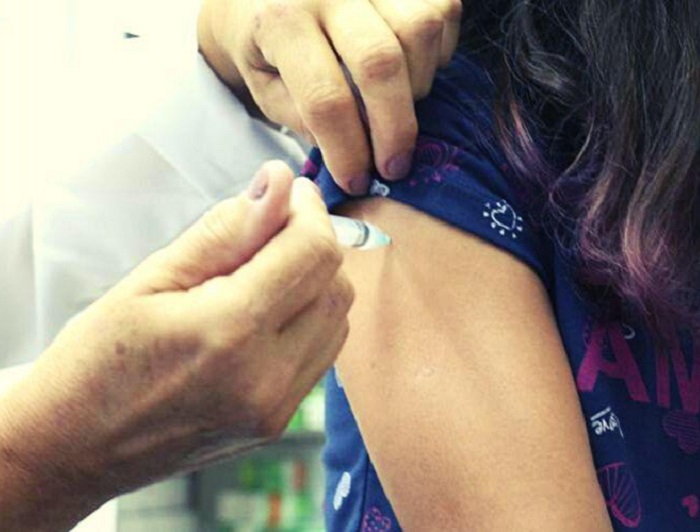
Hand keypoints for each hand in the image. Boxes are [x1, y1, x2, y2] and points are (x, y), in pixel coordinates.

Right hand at [0, 161, 352, 529]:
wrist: (73, 449)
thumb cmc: (94, 362)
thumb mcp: (151, 280)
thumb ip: (226, 231)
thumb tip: (280, 183)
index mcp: (228, 332)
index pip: (313, 253)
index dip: (309, 211)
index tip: (290, 193)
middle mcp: (265, 377)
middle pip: (335, 284)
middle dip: (313, 243)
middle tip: (271, 228)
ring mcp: (276, 408)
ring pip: (337, 319)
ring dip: (315, 281)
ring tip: (262, 270)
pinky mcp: (277, 422)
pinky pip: (322, 353)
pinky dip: (309, 317)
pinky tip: (267, 308)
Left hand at [198, 0, 461, 194]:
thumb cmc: (265, 45)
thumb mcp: (265, 88)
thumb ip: (304, 117)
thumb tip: (354, 146)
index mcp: (281, 20)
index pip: (325, 98)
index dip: (347, 150)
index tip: (355, 181)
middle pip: (381, 62)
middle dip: (395, 128)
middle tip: (393, 166)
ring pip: (419, 30)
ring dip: (418, 85)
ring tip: (396, 109)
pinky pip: (442, 10)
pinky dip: (436, 50)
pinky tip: (411, 70)